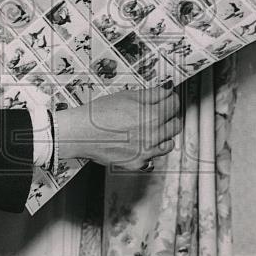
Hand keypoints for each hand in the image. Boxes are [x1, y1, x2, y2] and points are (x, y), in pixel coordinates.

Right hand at [54, 85, 180, 170]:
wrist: (79, 133)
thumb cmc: (98, 114)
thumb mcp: (125, 96)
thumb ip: (151, 94)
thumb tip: (166, 91)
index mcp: (152, 116)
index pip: (174, 104)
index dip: (170, 98)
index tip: (167, 99)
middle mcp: (152, 135)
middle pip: (175, 125)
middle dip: (169, 117)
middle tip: (158, 113)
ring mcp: (145, 152)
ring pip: (168, 144)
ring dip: (162, 135)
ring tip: (148, 129)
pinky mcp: (136, 163)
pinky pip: (152, 157)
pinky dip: (148, 150)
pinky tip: (137, 142)